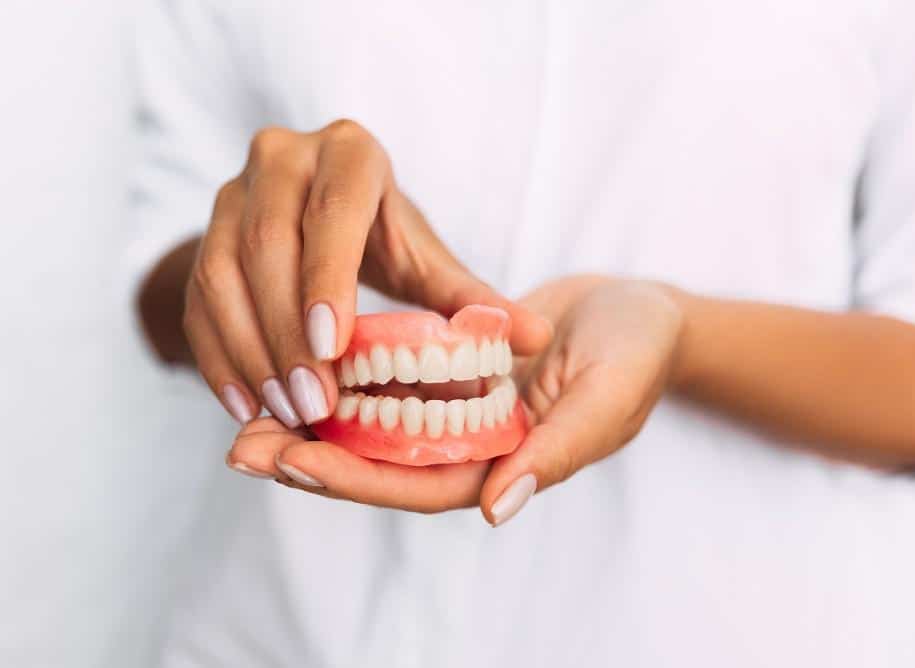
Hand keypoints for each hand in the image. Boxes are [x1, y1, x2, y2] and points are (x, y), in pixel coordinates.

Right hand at [183, 120, 551, 427]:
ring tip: (283, 413)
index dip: (327, 276)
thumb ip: (471, 299)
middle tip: (312, 403)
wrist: (319, 223)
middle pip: (269, 245)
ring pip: (222, 273)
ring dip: (250, 351)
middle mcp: (281, 159)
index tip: (334, 348)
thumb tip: (537, 339)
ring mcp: (233, 194)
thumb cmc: (384, 239)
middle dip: (288, 332)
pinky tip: (244, 406)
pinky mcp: (203, 235)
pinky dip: (217, 358)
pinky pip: (196, 299)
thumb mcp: (427, 260)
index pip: (333, 211)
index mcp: (349, 154)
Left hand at [226, 276, 683, 524]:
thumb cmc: (637, 350)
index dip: (358, 479)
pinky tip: (296, 366)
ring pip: (375, 431)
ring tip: (246, 420)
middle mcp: (474, 448)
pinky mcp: (449, 376)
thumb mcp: (607, 394)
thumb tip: (497, 507)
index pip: (421, 485)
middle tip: (242, 449)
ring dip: (314, 426)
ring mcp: (459, 413)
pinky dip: (343, 382)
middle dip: (313, 461)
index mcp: (509, 464)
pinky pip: (388, 386)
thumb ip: (559, 450)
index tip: (295, 462)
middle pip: (382, 466)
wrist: (640, 308)